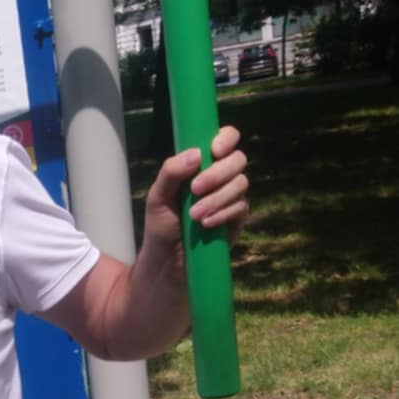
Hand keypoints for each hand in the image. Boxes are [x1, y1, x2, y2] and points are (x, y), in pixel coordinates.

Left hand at [143, 126, 248, 251]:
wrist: (167, 260)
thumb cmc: (161, 224)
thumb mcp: (157, 197)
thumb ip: (171, 172)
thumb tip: (196, 153)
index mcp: (202, 163)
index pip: (225, 138)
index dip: (226, 139)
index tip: (214, 150)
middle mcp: (221, 175)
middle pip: (237, 159)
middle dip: (217, 173)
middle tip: (194, 189)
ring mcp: (231, 195)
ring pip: (241, 183)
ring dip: (217, 198)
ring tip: (194, 215)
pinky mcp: (237, 217)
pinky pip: (241, 207)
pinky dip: (223, 214)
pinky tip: (205, 224)